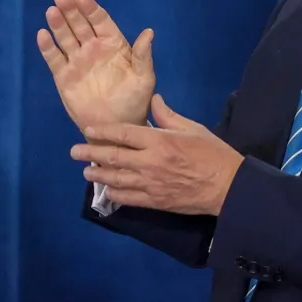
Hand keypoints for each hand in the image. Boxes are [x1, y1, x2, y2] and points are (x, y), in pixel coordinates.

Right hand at [37, 0, 155, 133]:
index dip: (91, 9)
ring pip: (65, 38)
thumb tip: (149, 31)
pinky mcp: (64, 77)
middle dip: (71, 10)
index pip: (100, 21)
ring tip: (51, 10)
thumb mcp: (143, 78)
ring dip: (58, 24)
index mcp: (113, 44)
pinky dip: (47, 47)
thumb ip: (143, 55)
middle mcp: (93, 49)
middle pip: (79, 25)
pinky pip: (54, 59)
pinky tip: (42, 35)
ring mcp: (77, 62)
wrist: (116, 126)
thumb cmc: (135, 100)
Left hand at [74, 94, 244, 215]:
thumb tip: (153, 100)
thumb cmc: (212, 153)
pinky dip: (115, 193)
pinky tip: (107, 189)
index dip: (103, 131)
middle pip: (113, 157)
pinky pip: (128, 198)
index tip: (88, 130)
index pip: (123, 134)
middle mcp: (149, 162)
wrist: (227, 185)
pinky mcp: (154, 201)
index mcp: (159, 141)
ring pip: (116, 179)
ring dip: (98, 175)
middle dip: (91, 154)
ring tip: (86, 171)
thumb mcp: (192, 128)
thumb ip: (168, 116)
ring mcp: (150, 184)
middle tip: (74, 152)